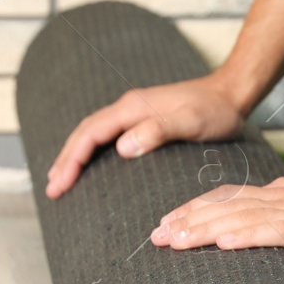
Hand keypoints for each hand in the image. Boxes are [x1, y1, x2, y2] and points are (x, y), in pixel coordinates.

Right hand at [45, 74, 246, 197]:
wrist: (232, 94)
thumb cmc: (215, 111)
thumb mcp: (190, 122)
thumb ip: (158, 131)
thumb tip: (121, 147)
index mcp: (133, 108)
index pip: (91, 134)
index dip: (72, 159)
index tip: (59, 184)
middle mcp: (129, 107)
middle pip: (85, 133)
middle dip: (66, 161)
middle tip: (51, 189)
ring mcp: (135, 112)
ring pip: (93, 133)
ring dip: (75, 156)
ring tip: (61, 179)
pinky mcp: (144, 119)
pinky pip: (107, 135)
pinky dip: (92, 150)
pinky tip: (91, 165)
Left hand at [150, 175, 283, 264]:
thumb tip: (262, 220)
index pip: (230, 197)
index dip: (196, 208)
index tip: (168, 223)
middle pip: (225, 205)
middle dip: (186, 220)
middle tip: (155, 236)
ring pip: (239, 217)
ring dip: (203, 228)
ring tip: (173, 240)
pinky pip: (273, 231)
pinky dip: (245, 234)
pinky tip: (222, 241)